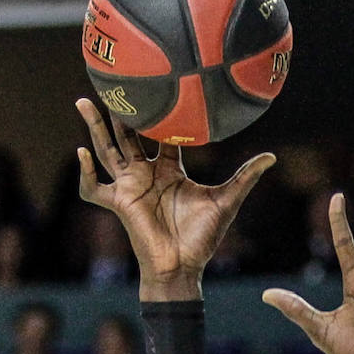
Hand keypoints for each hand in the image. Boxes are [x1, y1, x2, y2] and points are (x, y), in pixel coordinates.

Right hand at [75, 99, 273, 295]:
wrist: (184, 267)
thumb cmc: (202, 238)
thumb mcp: (227, 201)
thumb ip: (245, 177)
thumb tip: (272, 157)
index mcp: (170, 170)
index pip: (162, 135)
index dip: (161, 116)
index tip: (160, 90)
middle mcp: (147, 174)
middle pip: (129, 136)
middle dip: (120, 113)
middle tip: (114, 85)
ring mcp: (131, 187)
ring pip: (107, 151)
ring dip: (95, 128)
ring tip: (83, 102)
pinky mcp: (120, 203)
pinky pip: (94, 188)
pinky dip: (85, 173)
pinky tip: (81, 154)